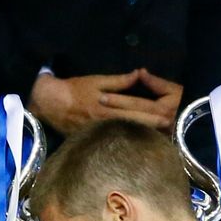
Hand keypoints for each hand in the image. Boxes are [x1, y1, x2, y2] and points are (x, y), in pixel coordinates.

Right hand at [28, 70, 172, 134]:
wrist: (49, 103)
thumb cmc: (74, 90)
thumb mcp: (96, 81)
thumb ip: (119, 81)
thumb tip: (139, 74)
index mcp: (108, 108)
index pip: (136, 114)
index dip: (153, 117)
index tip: (168, 119)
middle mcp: (105, 124)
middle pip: (133, 128)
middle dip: (153, 130)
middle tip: (171, 131)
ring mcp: (99, 134)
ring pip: (125, 138)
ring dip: (142, 139)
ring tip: (161, 140)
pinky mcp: (92, 141)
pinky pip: (112, 144)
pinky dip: (126, 144)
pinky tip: (137, 147)